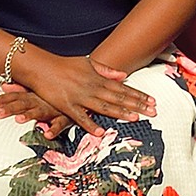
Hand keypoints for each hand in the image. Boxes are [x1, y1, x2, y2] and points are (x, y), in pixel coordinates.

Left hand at [0, 85, 74, 138]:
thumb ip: (20, 89)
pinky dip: (54, 129)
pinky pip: (60, 124)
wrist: (82, 89)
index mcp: (33, 95)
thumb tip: (4, 86)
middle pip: (23, 104)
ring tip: (19, 119)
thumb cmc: (56, 93)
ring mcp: (53, 109)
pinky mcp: (65, 117)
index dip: (2, 100)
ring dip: (29, 115)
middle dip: (10, 109)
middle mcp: (41, 101)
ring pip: (39, 112)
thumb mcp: (37, 90)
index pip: (15, 97)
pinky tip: (47, 135)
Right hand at [15, 52, 157, 138]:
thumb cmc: (64, 65)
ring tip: (136, 118)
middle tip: (153, 111)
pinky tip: (100, 133)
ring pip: (104, 107)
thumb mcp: (87, 63)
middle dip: (137, 105)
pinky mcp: (66, 105)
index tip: (152, 101)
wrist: (41, 67)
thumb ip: (106, 70)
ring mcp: (80, 97)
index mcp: (98, 79)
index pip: (123, 88)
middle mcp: (93, 88)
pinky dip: (90, 124)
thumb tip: (123, 75)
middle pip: (119, 98)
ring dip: (120, 113)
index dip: (139, 95)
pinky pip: (80, 117)